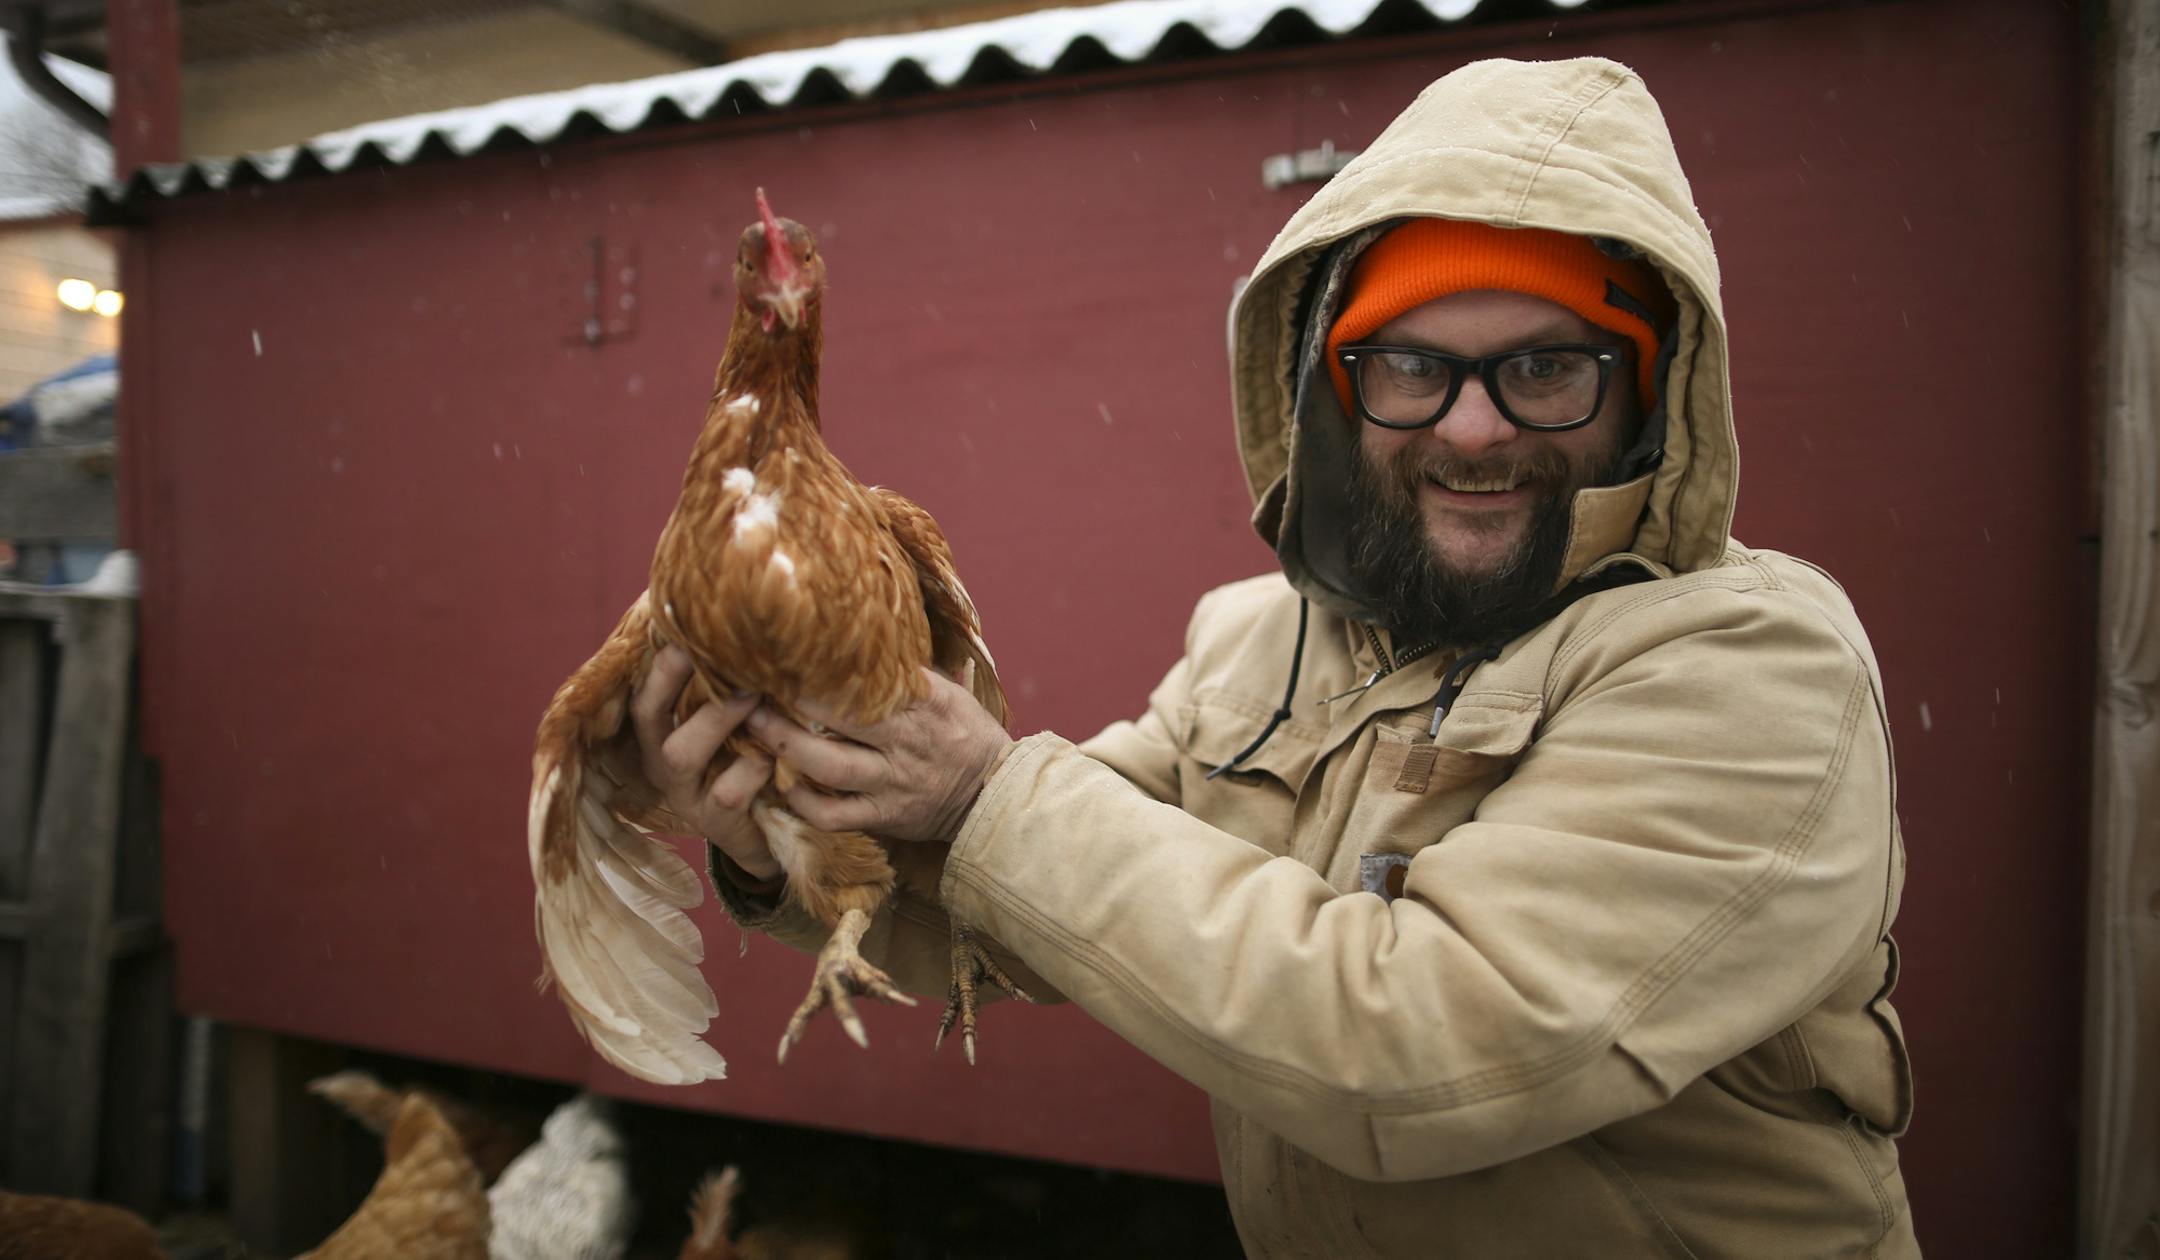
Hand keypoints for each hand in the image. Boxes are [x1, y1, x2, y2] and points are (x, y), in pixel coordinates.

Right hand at [633, 646, 778, 879]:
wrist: (769, 835)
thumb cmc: (747, 762)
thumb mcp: (730, 726)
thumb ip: (722, 687)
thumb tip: (729, 622)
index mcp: (660, 734)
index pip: (644, 691)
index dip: (660, 663)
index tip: (683, 630)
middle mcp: (663, 763)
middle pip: (648, 716)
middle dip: (675, 680)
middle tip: (721, 652)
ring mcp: (686, 795)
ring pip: (683, 753)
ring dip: (718, 719)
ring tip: (754, 693)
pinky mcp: (716, 823)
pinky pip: (729, 790)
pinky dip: (754, 767)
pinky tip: (778, 752)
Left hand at [745, 669, 1012, 844]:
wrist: (992, 797)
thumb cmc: (967, 736)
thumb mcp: (950, 694)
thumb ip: (912, 672)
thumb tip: (874, 634)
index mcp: (928, 702)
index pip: (875, 678)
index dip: (829, 668)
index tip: (793, 651)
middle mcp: (908, 741)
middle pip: (843, 718)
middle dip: (794, 702)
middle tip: (754, 686)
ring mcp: (894, 781)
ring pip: (830, 767)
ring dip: (787, 747)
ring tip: (754, 729)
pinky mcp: (885, 816)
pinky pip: (834, 815)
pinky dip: (803, 803)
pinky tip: (784, 786)